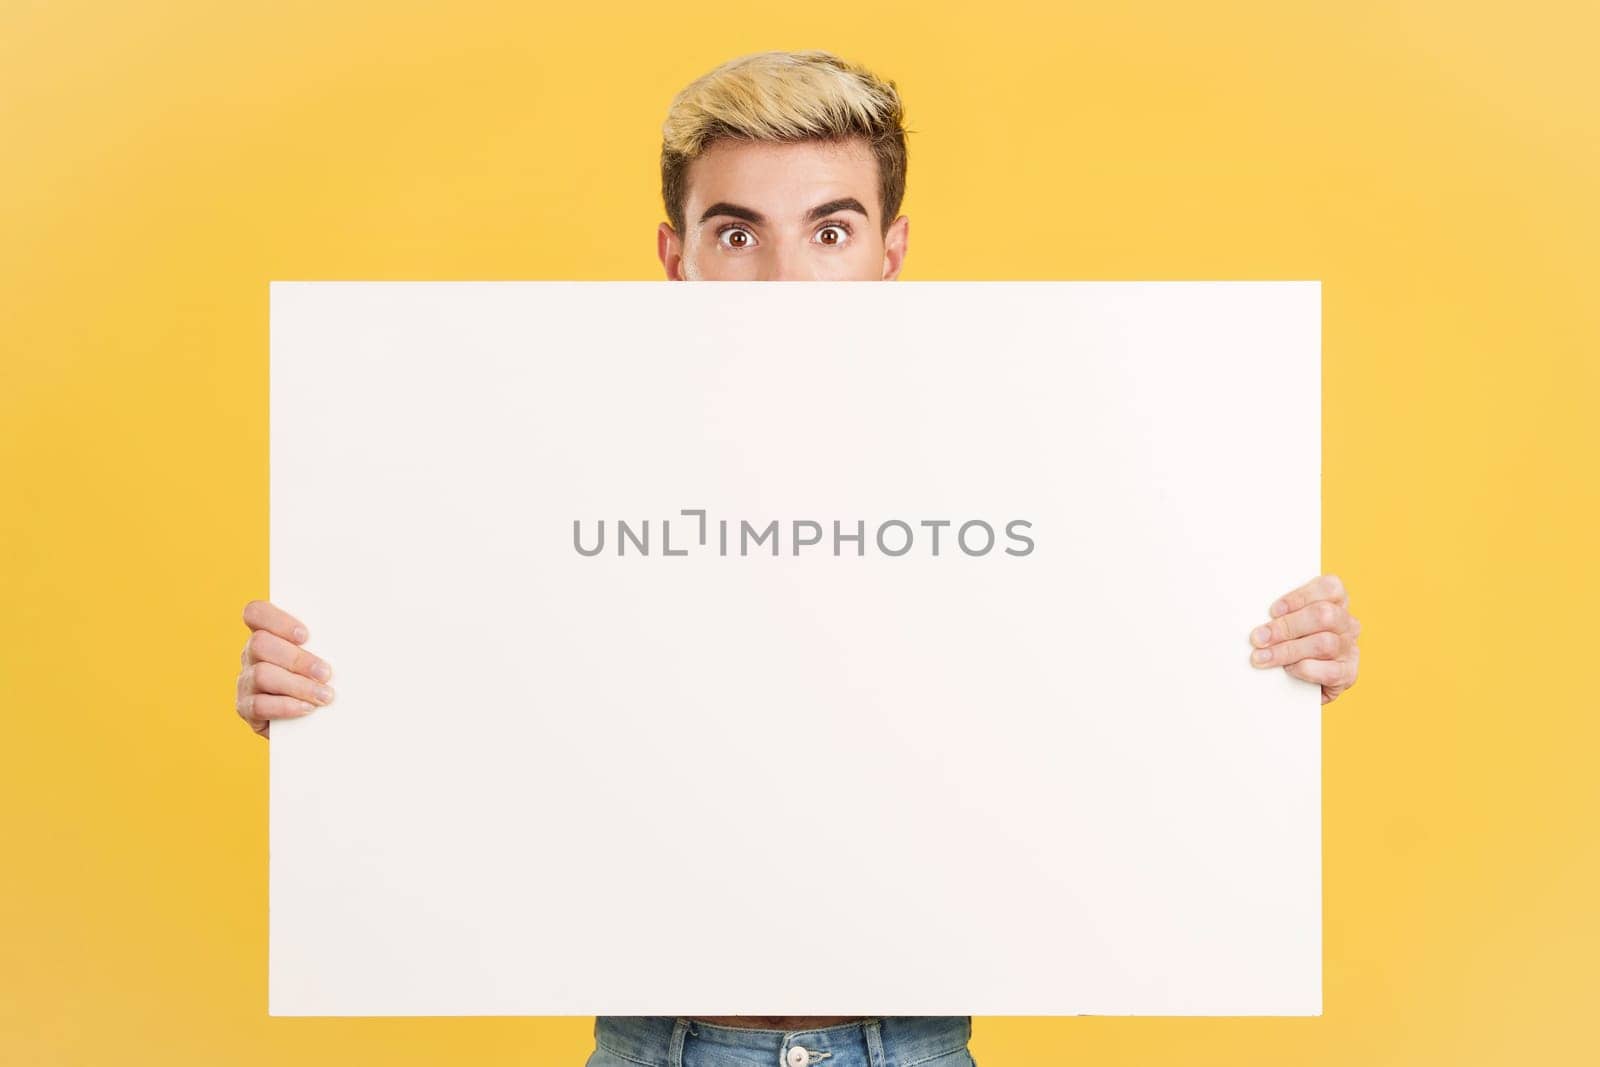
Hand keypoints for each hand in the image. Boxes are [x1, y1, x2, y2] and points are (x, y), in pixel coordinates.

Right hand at [237, 600, 334, 737]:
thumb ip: (329, 641)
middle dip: (296, 659)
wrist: (317, 718)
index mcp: (268, 633)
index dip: (276, 620)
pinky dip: (285, 706)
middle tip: (326, 672)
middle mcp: (251, 654)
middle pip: (260, 644)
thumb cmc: (325, 676)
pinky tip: (307, 708)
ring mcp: (246, 681)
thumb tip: (358, 632)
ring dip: (297, 685)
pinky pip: (258, 705)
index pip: (256, 613)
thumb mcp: (327, 654)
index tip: (305, 635)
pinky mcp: (246, 709)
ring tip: (324, 695)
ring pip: (261, 675)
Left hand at [1247, 574, 1360, 704]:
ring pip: (1324, 643)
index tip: (1273, 611)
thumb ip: (1279, 614)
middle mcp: (1347, 623)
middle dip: (1287, 626)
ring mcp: (1350, 649)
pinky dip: (1305, 670)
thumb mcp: (1287, 622)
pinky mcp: (1348, 674)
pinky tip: (1289, 670)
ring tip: (1263, 657)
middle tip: (1259, 637)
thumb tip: (1258, 621)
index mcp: (1336, 602)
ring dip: (1287, 650)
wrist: (1302, 684)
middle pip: (1324, 615)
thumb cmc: (1291, 643)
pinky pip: (1330, 671)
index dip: (1300, 597)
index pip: (1330, 588)